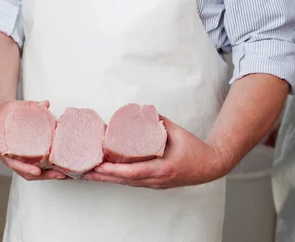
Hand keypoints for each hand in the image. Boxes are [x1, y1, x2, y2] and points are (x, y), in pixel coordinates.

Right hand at [0, 99, 68, 181]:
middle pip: (26, 172)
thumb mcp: (11, 108)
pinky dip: (45, 169)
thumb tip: (45, 104)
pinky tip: (58, 167)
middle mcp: (10, 157)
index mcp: (4, 148)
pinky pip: (34, 166)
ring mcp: (17, 159)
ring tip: (63, 174)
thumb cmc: (1, 115)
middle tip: (59, 174)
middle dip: (44, 175)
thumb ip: (29, 105)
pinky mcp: (24, 156)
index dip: (26, 168)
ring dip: (47, 175)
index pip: (14, 162)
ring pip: (31, 172)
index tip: (37, 171)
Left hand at [83, 116, 222, 188]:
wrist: (210, 166)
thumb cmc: (195, 148)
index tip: (99, 165)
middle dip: (103, 176)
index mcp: (163, 168)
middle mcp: (156, 180)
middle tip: (84, 170)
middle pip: (125, 181)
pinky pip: (132, 182)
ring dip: (107, 178)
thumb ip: (158, 121)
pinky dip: (118, 178)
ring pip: (126, 183)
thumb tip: (141, 111)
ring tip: (89, 172)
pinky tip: (107, 173)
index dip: (115, 169)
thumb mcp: (177, 131)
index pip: (134, 172)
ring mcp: (155, 184)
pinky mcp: (154, 183)